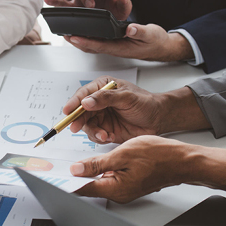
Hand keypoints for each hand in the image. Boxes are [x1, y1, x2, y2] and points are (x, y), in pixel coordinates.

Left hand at [65, 24, 194, 61]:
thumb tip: (130, 29)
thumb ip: (140, 32)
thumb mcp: (151, 35)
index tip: (73, 37)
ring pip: (91, 42)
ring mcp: (112, 45)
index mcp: (120, 47)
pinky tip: (78, 29)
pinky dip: (85, 34)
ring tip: (65, 30)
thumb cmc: (155, 42)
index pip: (99, 45)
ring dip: (78, 37)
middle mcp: (113, 47)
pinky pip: (96, 39)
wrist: (160, 47)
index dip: (85, 41)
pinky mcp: (113, 41)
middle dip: (76, 40)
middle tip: (62, 33)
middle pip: (90, 45)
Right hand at [65, 77, 211, 143]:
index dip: (73, 102)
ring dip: (93, 131)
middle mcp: (99, 102)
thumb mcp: (127, 97)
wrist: (158, 119)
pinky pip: (95, 135)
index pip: (83, 94)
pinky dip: (100, 138)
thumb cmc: (146, 103)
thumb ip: (106, 98)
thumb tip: (86, 101)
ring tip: (104, 135)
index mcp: (103, 87)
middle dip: (78, 120)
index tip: (67, 111)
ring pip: (86, 125)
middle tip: (75, 127)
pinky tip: (109, 137)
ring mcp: (101, 116)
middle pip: (81, 111)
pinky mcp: (105, 129)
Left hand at [70, 135, 225, 202]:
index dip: (66, 182)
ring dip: (89, 173)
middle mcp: (118, 194)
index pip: (82, 189)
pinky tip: (99, 162)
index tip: (53, 177)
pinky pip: (109, 180)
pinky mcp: (129, 185)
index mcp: (114, 188)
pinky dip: (101, 171)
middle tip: (61, 167)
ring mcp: (124, 191)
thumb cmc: (160, 156)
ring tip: (78, 163)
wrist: (183, 161)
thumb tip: (77, 169)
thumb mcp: (122, 153)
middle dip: (75, 176)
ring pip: (99, 182)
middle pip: (88, 187)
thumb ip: (97, 163)